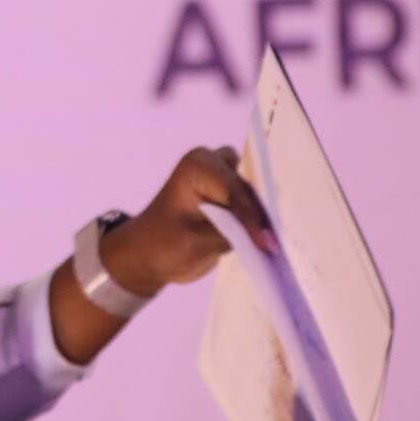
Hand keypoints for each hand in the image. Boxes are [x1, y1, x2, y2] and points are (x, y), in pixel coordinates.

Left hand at [105, 145, 275, 294]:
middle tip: (272, 244)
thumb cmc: (161, 245)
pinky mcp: (231, 198)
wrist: (147, 256)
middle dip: (260, 215)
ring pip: (255, 196)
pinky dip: (258, 223)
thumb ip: (231, 235)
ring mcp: (224, 179)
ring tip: (271, 244)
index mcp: (197, 166)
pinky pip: (254, 207)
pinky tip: (266, 243)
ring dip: (262, 218)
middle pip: (249, 189)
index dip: (251, 217)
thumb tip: (268, 237)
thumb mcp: (195, 243)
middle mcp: (213, 164)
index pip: (233, 190)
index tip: (266, 243)